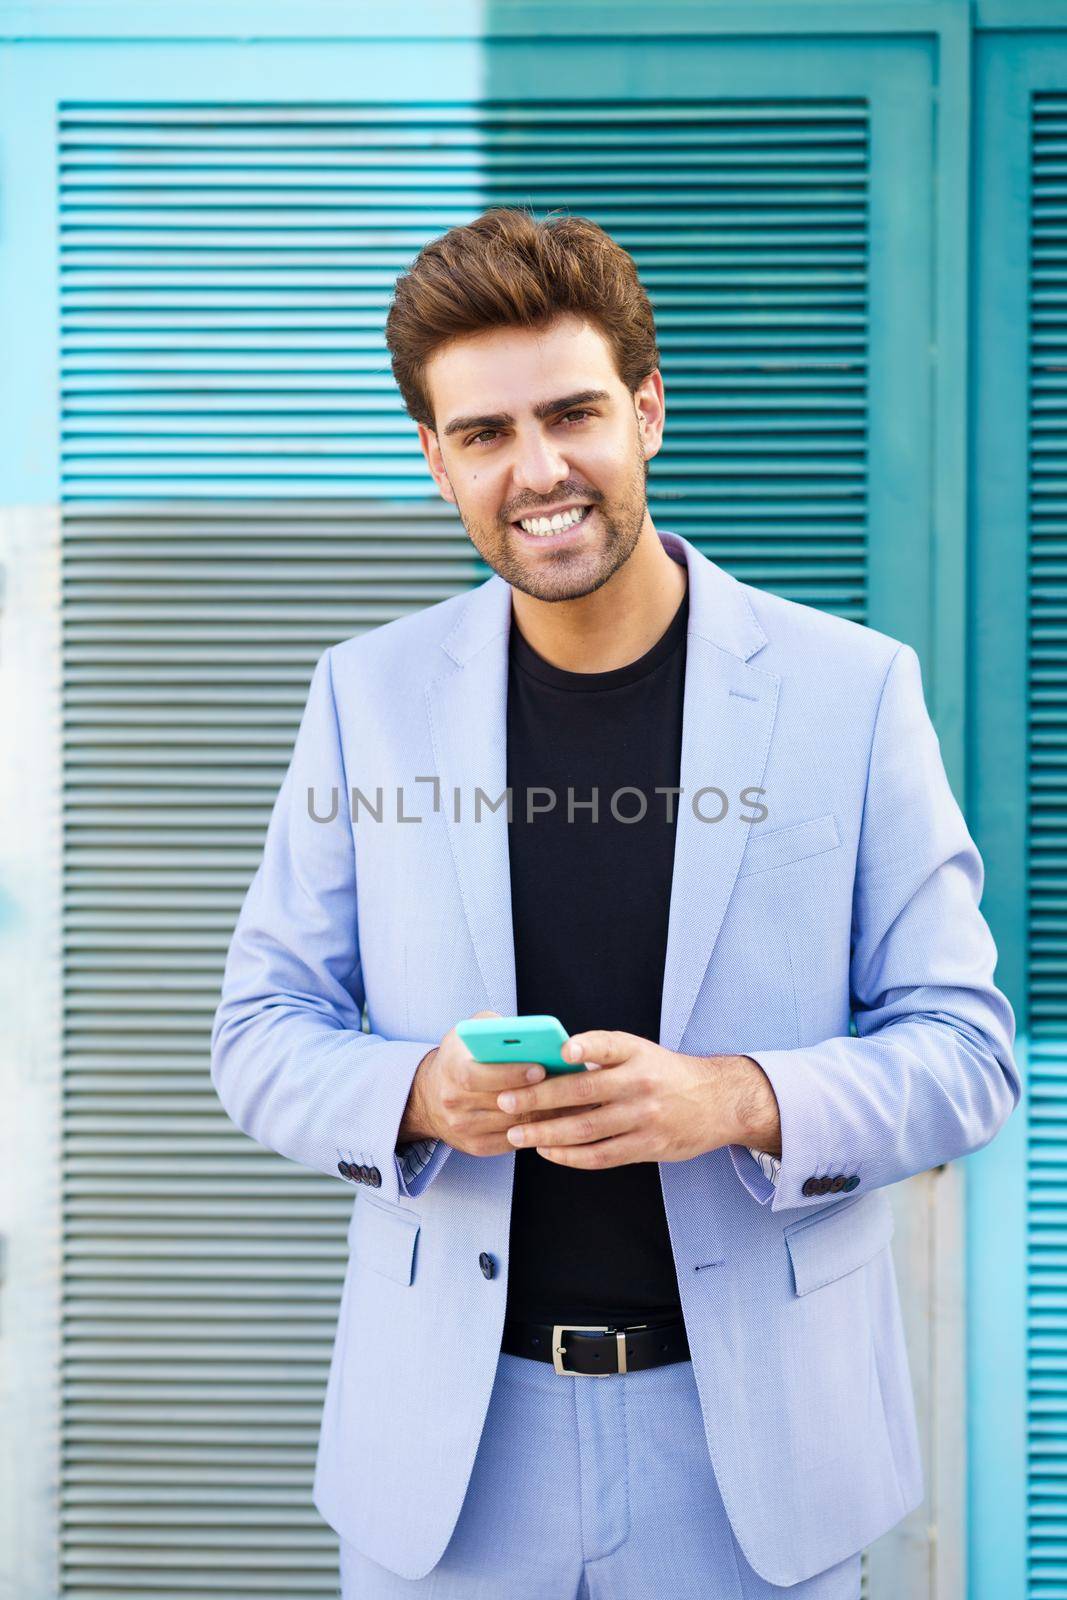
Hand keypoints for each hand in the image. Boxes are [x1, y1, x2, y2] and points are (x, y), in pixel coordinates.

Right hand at [410, 1012, 574, 1157]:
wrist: (429, 1097)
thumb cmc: (461, 1057)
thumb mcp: (469, 1033)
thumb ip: (494, 1027)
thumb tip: (529, 1033)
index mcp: (450, 1068)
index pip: (478, 1075)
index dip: (510, 1073)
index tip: (540, 1068)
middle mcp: (453, 1101)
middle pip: (502, 1102)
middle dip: (539, 1094)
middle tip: (572, 1086)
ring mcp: (463, 1128)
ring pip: (514, 1124)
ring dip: (547, 1114)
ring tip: (576, 1101)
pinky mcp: (476, 1147)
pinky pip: (514, 1141)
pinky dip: (539, 1131)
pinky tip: (561, 1119)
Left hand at [494, 1029, 774, 1169]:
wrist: (718, 1102)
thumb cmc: (666, 1073)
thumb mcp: (641, 1052)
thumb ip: (602, 1057)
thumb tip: (551, 1066)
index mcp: (636, 1053)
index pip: (608, 1046)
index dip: (586, 1048)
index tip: (562, 1050)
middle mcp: (641, 1083)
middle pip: (582, 1093)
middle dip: (538, 1099)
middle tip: (504, 1103)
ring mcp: (645, 1118)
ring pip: (586, 1130)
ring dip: (546, 1133)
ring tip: (517, 1134)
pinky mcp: (648, 1146)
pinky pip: (601, 1155)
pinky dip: (571, 1155)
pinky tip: (548, 1151)